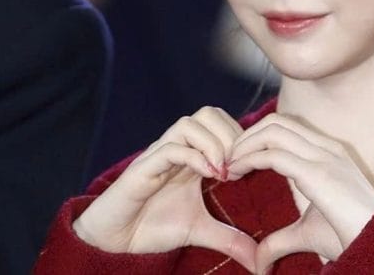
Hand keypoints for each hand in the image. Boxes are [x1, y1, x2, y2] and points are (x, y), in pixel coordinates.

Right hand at [72, 107, 256, 271]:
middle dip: (230, 136)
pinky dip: (194, 157)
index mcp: (193, 154)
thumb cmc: (153, 226)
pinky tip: (208, 176)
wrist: (114, 241)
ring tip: (223, 173)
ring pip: (189, 124)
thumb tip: (259, 260)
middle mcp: (177, 148)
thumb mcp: (200, 231)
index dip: (239, 136)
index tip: (249, 168)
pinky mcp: (143, 169)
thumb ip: (229, 238)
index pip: (221, 121)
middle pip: (208, 113)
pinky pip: (169, 149)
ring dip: (213, 144)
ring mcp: (159, 155)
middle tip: (237, 168)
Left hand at [228, 114, 373, 272]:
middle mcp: (327, 147)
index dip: (257, 137)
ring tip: (229, 166)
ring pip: (273, 131)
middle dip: (247, 136)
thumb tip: (258, 262)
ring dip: (244, 144)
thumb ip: (281, 240)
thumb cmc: (350, 238)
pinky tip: (236, 172)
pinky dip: (249, 158)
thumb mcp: (308, 233)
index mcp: (329, 152)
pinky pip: (274, 154)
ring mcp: (324, 157)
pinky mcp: (319, 173)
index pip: (286, 127)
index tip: (237, 161)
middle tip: (228, 160)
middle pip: (277, 122)